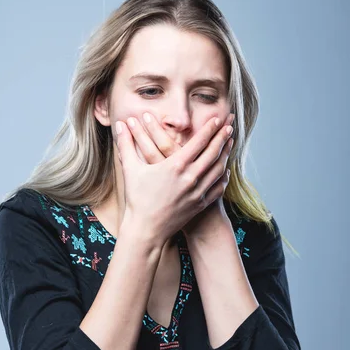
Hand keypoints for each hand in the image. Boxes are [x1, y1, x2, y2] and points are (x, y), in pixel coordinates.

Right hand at [118, 112, 234, 238]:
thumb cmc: (137, 199)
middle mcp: (191, 178)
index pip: (198, 142)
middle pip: (213, 153)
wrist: (146, 230)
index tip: (217, 119)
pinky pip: (217, 188)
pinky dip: (223, 177)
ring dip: (225, 154)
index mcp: (176, 166)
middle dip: (223, 137)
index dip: (209, 129)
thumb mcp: (131, 170)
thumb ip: (126, 145)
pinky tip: (225, 171)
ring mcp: (197, 192)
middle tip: (230, 125)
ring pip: (218, 169)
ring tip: (230, 143)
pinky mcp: (200, 205)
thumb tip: (119, 125)